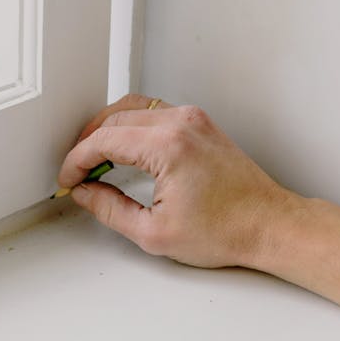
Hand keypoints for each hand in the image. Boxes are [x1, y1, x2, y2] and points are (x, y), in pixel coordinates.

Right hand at [57, 93, 290, 268]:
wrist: (269, 225)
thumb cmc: (227, 230)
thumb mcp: (155, 232)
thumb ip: (110, 210)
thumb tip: (86, 194)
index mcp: (167, 145)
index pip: (104, 139)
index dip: (78, 160)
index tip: (69, 178)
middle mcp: (179, 122)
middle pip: (114, 118)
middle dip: (89, 143)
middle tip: (78, 170)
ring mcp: (191, 118)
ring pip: (132, 107)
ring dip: (108, 128)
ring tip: (95, 157)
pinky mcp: (199, 122)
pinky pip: (153, 111)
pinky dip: (131, 124)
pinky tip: (124, 146)